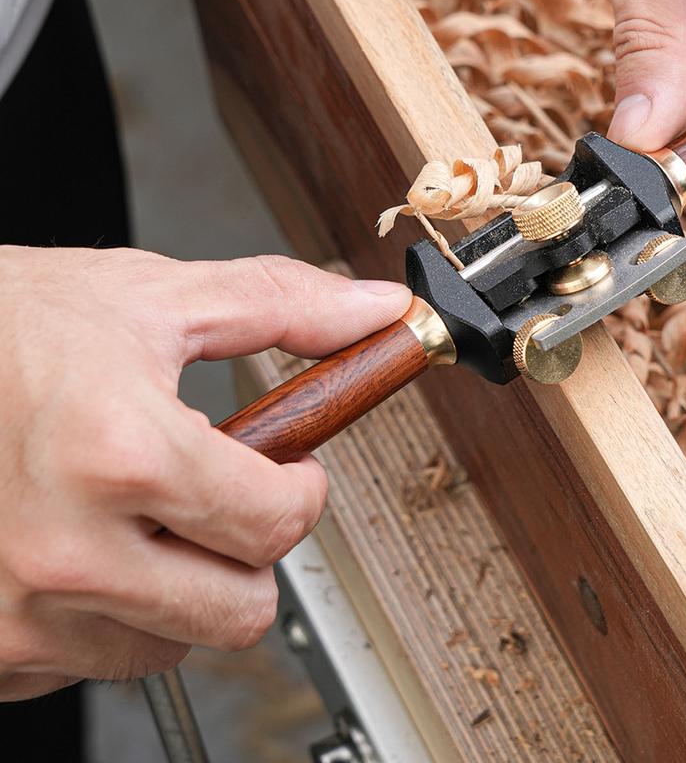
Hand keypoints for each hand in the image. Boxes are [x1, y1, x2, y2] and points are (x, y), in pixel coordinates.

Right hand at [0, 246, 410, 699]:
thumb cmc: (6, 323)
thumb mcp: (154, 297)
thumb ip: (283, 305)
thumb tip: (374, 309)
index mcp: (121, 454)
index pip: (278, 524)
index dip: (303, 488)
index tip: (290, 468)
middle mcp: (65, 550)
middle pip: (240, 611)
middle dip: (252, 550)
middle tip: (223, 496)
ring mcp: (17, 612)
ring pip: (171, 646)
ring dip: (181, 585)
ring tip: (142, 510)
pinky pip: (91, 661)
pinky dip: (110, 611)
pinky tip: (85, 542)